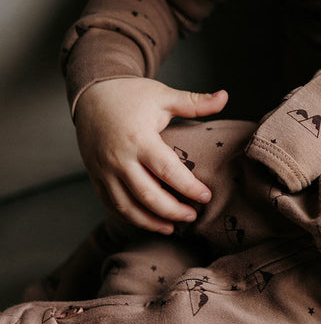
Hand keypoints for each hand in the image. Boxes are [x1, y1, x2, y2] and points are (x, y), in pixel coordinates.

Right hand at [73, 77, 227, 233]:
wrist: (91, 95)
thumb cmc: (132, 95)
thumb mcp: (163, 96)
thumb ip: (194, 102)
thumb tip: (225, 96)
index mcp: (139, 139)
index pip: (167, 170)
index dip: (188, 187)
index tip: (207, 197)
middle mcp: (119, 158)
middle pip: (147, 194)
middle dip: (172, 210)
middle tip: (193, 216)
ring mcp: (104, 170)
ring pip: (126, 205)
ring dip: (150, 221)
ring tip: (172, 228)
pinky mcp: (95, 176)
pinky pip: (111, 204)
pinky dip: (130, 217)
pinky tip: (149, 222)